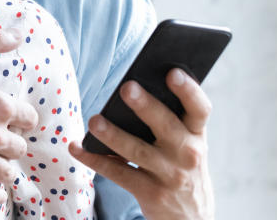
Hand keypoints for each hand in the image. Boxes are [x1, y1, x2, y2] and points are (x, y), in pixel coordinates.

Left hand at [69, 69, 214, 219]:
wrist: (191, 217)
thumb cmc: (181, 165)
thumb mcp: (187, 145)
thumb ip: (169, 120)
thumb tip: (132, 87)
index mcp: (197, 134)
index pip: (199, 109)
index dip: (188, 90)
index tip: (172, 72)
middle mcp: (188, 154)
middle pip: (166, 125)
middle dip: (146, 106)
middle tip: (126, 88)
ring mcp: (170, 175)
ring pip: (137, 151)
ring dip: (113, 135)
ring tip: (94, 121)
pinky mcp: (151, 193)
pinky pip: (118, 173)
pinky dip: (94, 159)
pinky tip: (76, 147)